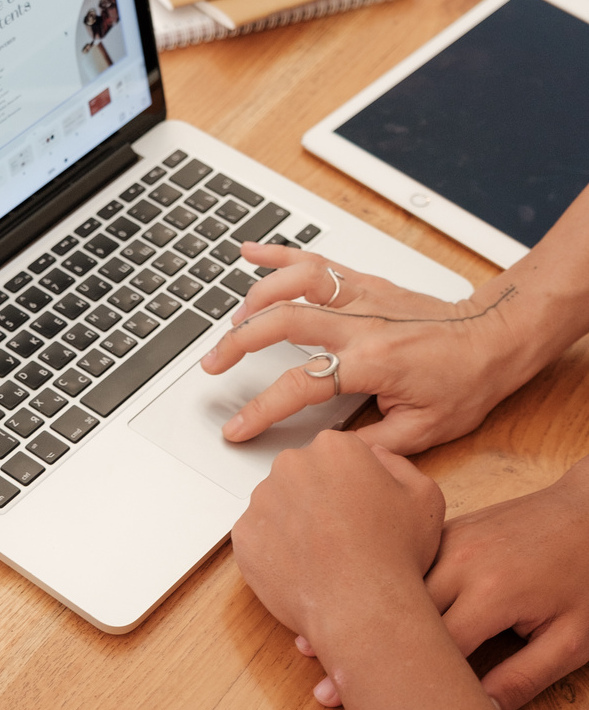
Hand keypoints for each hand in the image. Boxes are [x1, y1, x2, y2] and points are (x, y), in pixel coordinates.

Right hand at [201, 243, 531, 454]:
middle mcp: (362, 324)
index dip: (262, 409)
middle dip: (238, 343)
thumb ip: (374, 446)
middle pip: (283, 322)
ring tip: (231, 319)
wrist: (496, 338)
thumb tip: (331, 458)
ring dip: (256, 296)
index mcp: (373, 363)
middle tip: (211, 364)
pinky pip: (317, 263)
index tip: (236, 426)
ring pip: (297, 282)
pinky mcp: (366, 283)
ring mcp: (363, 297)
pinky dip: (280, 255)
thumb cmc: (467, 381)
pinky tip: (250, 252)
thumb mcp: (426, 431)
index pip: (301, 384)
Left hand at [231, 431, 444, 651]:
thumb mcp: (423, 497)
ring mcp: (263, 499)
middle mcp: (292, 464)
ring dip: (294, 523)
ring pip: (277, 505)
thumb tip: (374, 455)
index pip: (336, 455)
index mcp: (334, 447)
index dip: (350, 483)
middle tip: (340, 533)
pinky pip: (259, 536)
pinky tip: (303, 567)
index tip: (357, 507)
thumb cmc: (395, 554)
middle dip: (318, 498)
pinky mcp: (244, 534)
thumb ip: (397, 464)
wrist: (363, 607)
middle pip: (302, 475)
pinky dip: (275, 550)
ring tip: (322, 554)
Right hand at [308, 457, 588, 709]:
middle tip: (322, 683)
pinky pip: (401, 558)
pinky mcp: (445, 530)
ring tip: (311, 637)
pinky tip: (347, 598)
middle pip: (394, 612)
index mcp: (491, 591)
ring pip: (388, 581)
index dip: (390, 681)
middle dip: (359, 648)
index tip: (350, 702)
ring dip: (355, 609)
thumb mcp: (573, 638)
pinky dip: (373, 581)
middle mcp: (460, 561)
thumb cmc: (588, 573)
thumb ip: (524, 678)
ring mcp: (449, 539)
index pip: (429, 647)